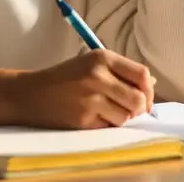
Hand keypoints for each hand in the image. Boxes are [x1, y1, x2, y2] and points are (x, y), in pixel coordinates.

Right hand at [13, 50, 155, 129]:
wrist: (31, 93)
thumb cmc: (66, 78)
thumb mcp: (92, 65)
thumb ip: (121, 72)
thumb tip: (151, 84)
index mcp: (102, 57)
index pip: (141, 73)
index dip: (149, 90)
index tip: (146, 99)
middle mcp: (98, 75)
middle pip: (138, 99)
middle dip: (138, 108)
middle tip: (128, 109)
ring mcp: (90, 97)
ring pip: (126, 116)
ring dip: (120, 117)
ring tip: (105, 110)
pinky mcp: (83, 117)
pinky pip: (109, 126)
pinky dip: (105, 124)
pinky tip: (91, 116)